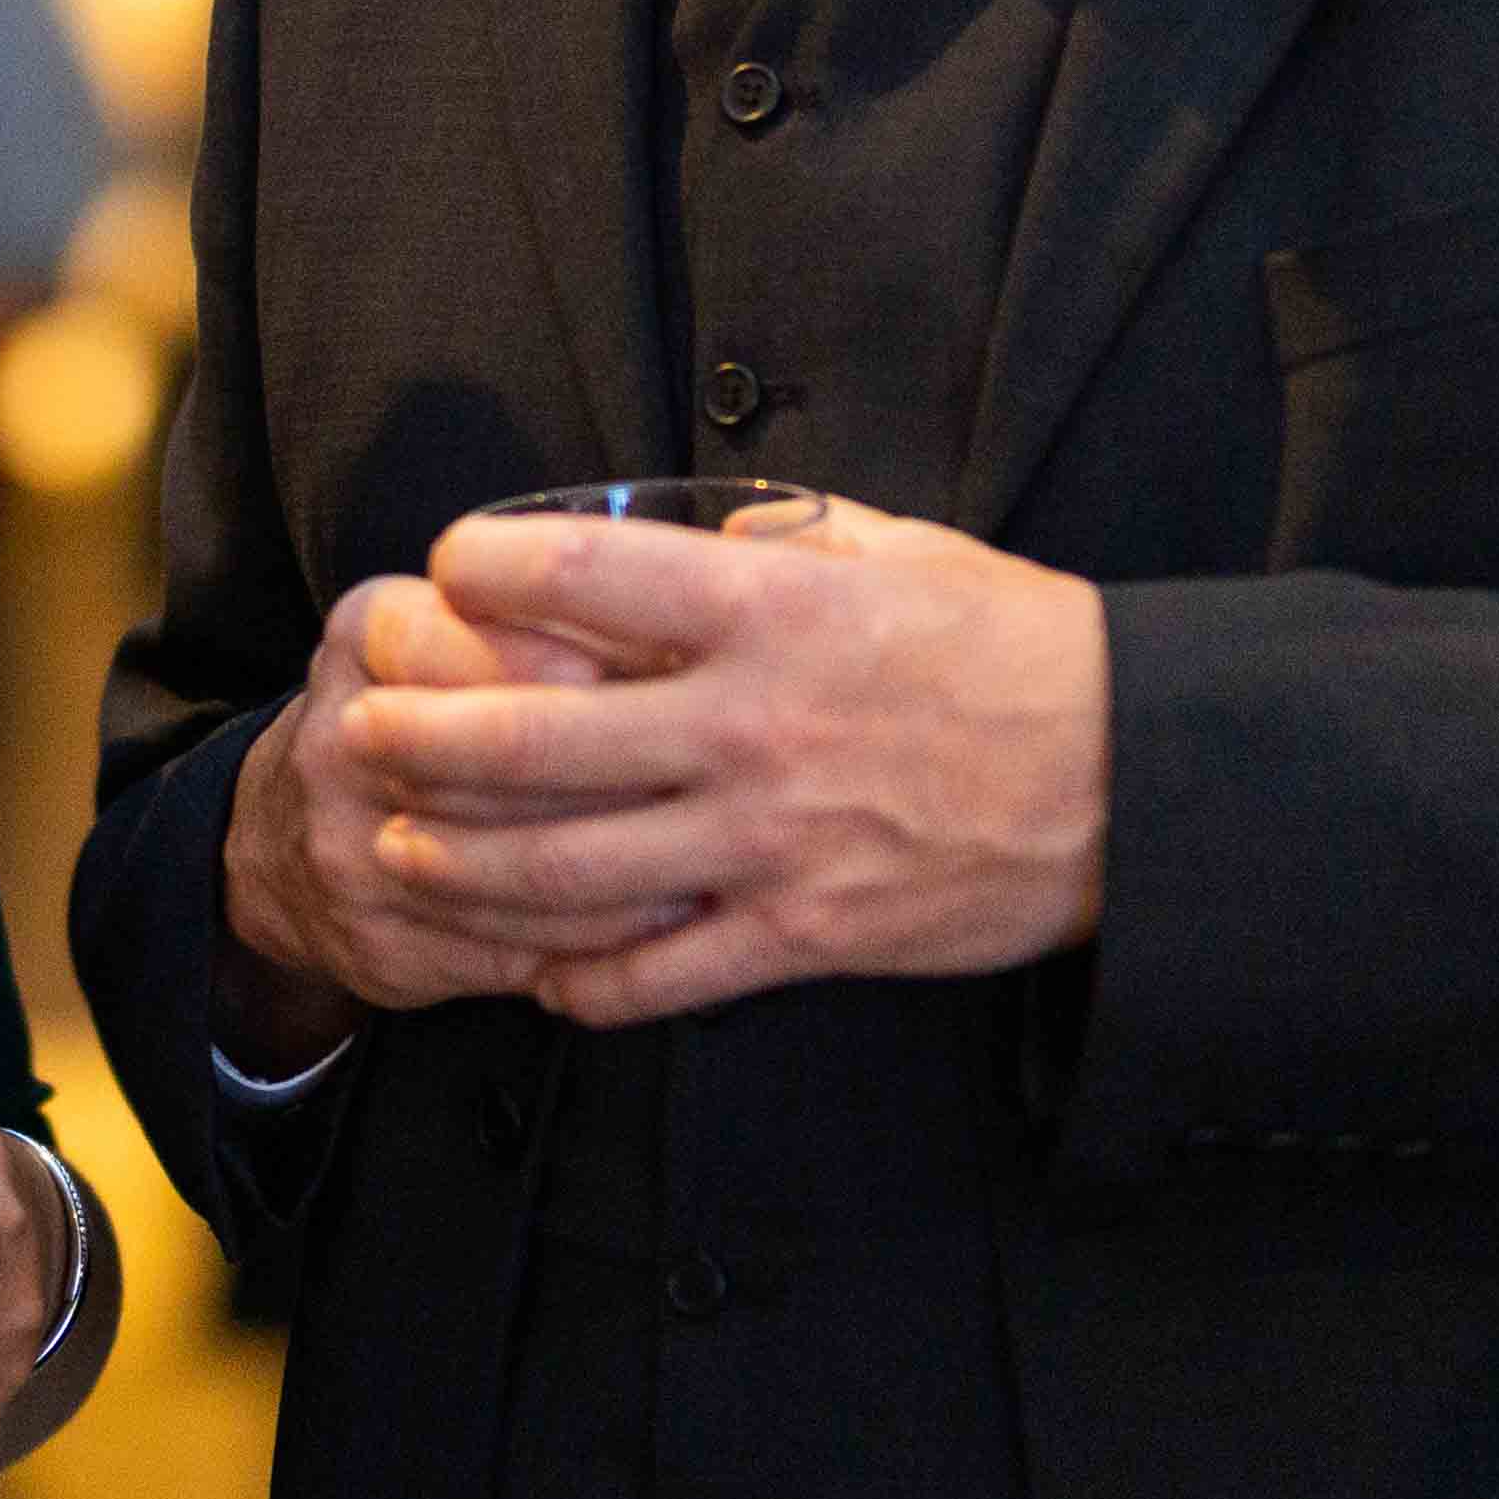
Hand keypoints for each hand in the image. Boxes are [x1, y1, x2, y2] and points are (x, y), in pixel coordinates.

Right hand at [221, 574, 692, 1058]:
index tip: (668, 670)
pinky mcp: (379, 939)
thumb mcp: (449, 622)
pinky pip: (505, 945)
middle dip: (616, 770)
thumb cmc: (421, 705)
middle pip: (497, 756)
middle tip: (712, 776)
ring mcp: (349, 846)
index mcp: (367, 632)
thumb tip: (708, 583)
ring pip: (507, 862)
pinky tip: (665, 923)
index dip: (578, 656)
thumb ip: (552, 608)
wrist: (285, 836)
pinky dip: (593, 939)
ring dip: (621, 867)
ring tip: (711, 858)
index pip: (473, 634)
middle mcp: (343, 734)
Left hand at [346, 495, 1111, 1024]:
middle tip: (365, 731)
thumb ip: (777, 538)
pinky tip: (532, 969)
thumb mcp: (896, 550)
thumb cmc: (1014, 648)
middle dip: (423, 739)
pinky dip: (579, 981)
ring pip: (568, 870)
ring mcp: (772, 841)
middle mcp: (753, 725)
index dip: (484, 565)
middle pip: (535, 739)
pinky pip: (660, 976)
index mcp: (774, 609)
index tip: (445, 568)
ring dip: (462, 866)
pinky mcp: (804, 935)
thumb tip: (683, 516)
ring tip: (402, 850)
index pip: (582, 572)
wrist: (1133, 781)